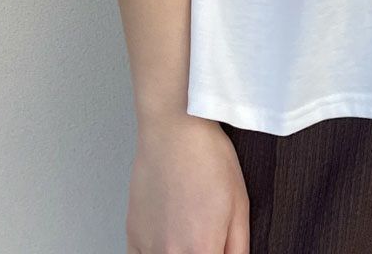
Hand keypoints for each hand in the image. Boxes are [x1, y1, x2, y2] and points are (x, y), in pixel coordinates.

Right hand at [127, 113, 249, 253]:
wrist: (175, 129)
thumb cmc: (207, 157)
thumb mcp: (240, 203)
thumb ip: (238, 247)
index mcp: (202, 249)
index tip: (220, 248)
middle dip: (203, 252)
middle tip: (208, 234)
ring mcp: (147, 247)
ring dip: (179, 252)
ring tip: (189, 230)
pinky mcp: (132, 236)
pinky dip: (157, 253)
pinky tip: (169, 237)